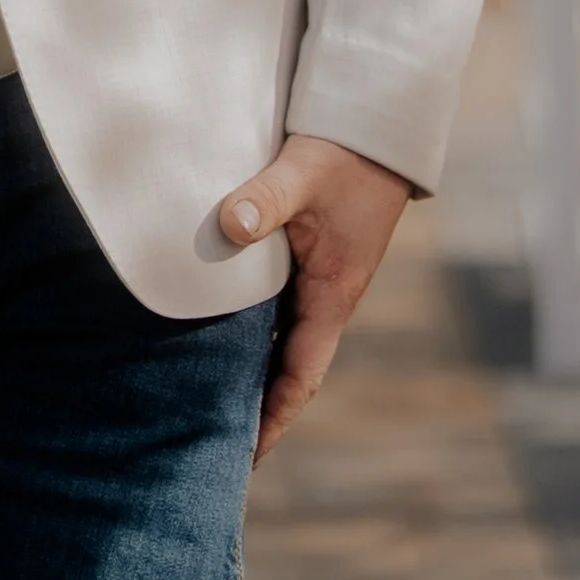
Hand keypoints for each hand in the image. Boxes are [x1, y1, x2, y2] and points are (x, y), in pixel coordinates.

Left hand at [218, 133, 411, 461]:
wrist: (378, 121)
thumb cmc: (343, 152)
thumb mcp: (302, 173)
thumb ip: (266, 199)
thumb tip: (230, 226)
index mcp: (333, 294)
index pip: (301, 374)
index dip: (274, 417)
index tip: (247, 457)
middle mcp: (327, 295)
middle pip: (288, 366)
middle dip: (255, 404)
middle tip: (208, 439)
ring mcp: (318, 277)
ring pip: (280, 336)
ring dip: (250, 365)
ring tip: (201, 395)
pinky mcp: (308, 255)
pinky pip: (275, 305)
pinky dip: (249, 325)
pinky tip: (212, 327)